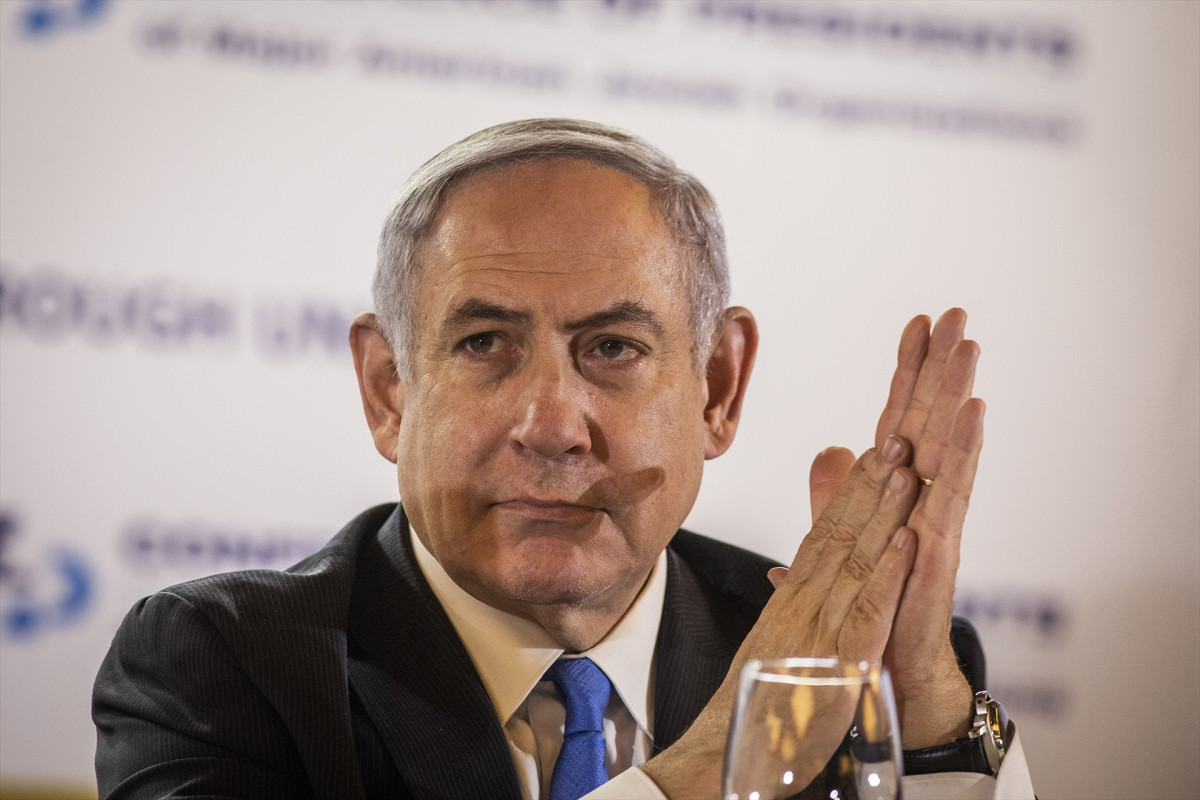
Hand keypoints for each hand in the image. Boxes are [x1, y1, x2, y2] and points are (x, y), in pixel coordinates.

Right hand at [645, 434, 923, 794]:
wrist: (721, 756)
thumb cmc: (756, 705)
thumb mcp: (776, 643)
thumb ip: (791, 602)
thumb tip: (793, 570)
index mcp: (792, 601)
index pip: (824, 535)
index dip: (851, 491)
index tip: (872, 451)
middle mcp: (802, 606)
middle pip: (839, 534)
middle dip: (870, 483)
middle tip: (896, 435)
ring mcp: (819, 631)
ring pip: (856, 561)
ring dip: (882, 512)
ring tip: (905, 467)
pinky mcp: (838, 665)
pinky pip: (865, 614)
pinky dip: (885, 574)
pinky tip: (904, 542)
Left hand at [876, 309, 982, 746]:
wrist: (888, 667)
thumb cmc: (873, 605)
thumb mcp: (844, 542)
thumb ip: (839, 498)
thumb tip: (828, 456)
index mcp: (896, 492)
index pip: (900, 420)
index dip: (906, 374)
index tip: (914, 324)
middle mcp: (921, 498)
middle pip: (930, 420)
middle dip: (941, 366)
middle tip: (955, 313)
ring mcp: (934, 519)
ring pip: (947, 444)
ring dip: (957, 394)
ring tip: (969, 345)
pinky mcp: (939, 546)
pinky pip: (953, 491)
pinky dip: (964, 450)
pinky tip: (974, 411)